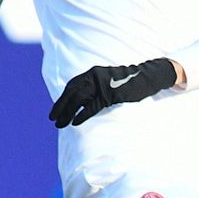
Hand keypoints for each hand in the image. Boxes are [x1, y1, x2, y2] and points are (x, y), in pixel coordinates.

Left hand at [49, 58, 178, 127]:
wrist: (146, 77)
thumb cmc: (129, 82)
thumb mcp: (108, 81)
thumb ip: (95, 87)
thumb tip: (82, 101)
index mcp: (92, 73)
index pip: (71, 86)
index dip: (62, 98)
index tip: (55, 110)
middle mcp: (94, 76)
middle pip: (71, 92)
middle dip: (60, 107)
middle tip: (52, 119)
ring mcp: (102, 85)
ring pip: (78, 100)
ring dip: (67, 113)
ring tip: (60, 124)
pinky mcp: (110, 94)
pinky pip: (92, 106)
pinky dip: (82, 115)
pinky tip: (75, 123)